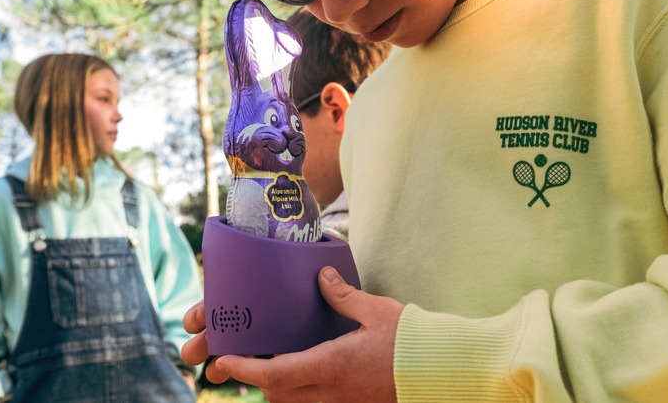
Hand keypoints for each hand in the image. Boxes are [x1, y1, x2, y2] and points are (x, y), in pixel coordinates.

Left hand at [186, 266, 403, 401]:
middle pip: (277, 393)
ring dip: (279, 385)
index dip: (244, 369)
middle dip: (257, 378)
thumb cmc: (412, 341)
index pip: (274, 374)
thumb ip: (344, 295)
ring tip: (274, 361)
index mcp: (331, 365)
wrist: (442, 372)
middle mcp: (331, 391)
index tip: (225, 360)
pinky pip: (316, 402)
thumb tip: (321, 276)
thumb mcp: (377, 311)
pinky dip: (301, 390)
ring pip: (295, 402)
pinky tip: (307, 369)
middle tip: (246, 356)